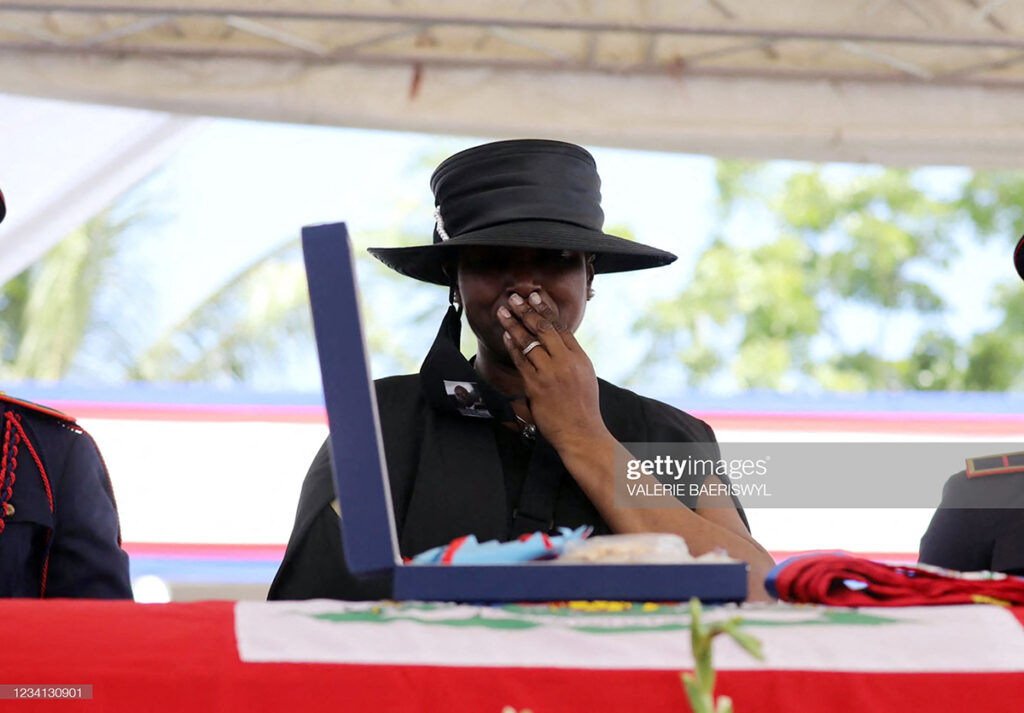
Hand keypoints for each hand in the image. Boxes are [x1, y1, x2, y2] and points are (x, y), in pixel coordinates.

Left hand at [497, 290, 608, 450]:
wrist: (582, 433)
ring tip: (503, 311)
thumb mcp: (584, 377)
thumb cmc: (583, 408)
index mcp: (579, 358)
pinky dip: (513, 346)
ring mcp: (551, 372)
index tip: (535, 296)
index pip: (560, 327)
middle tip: (514, 298)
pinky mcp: (537, 385)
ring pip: (530, 341)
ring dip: (514, 324)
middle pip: (544, 329)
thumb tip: (557, 343)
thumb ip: (571, 358)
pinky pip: (522, 360)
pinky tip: (506, 336)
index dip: (545, 309)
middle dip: (527, 311)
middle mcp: (566, 361)